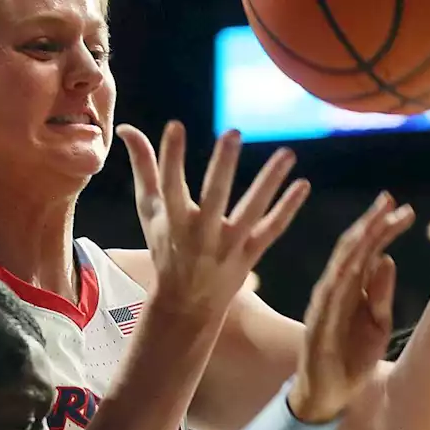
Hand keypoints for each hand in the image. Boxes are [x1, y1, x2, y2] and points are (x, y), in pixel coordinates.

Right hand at [116, 122, 309, 317]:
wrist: (186, 304)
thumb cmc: (165, 247)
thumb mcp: (150, 211)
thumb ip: (143, 168)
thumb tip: (126, 127)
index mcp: (173, 221)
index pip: (170, 185)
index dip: (170, 156)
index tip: (174, 125)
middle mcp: (201, 234)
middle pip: (214, 197)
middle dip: (222, 166)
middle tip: (232, 132)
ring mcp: (228, 246)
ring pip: (252, 211)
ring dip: (269, 183)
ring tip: (287, 153)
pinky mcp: (250, 254)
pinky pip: (272, 230)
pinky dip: (287, 209)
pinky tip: (303, 183)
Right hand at [287, 193, 413, 423]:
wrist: (327, 395)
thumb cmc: (351, 359)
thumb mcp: (376, 325)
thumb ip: (380, 294)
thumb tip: (387, 258)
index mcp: (350, 289)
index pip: (366, 251)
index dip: (383, 229)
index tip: (405, 210)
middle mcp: (334, 290)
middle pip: (353, 249)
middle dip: (371, 224)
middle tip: (391, 200)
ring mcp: (324, 305)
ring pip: (341, 264)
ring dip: (359, 241)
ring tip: (377, 220)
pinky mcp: (319, 322)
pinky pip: (331, 293)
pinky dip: (343, 273)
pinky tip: (357, 256)